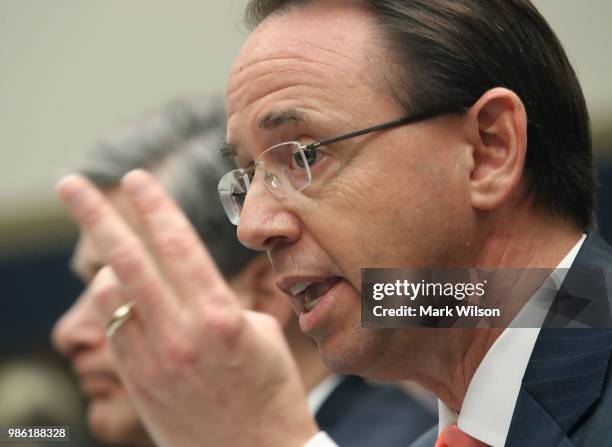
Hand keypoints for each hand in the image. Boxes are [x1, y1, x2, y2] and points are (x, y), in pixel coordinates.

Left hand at [56, 170, 317, 446]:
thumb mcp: (259, 334)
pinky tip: (136, 307)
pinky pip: (115, 330)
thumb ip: (218, 303)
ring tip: (123, 264)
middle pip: (127, 261)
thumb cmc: (270, 390)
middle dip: (95, 215)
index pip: (179, 246)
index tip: (137, 178)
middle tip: (71, 184)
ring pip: (112, 296)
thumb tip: (186, 287)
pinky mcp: (138, 382)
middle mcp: (180, 334)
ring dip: (112, 270)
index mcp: (220, 317)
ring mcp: (153, 360)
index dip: (155, 206)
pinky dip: (120, 309)